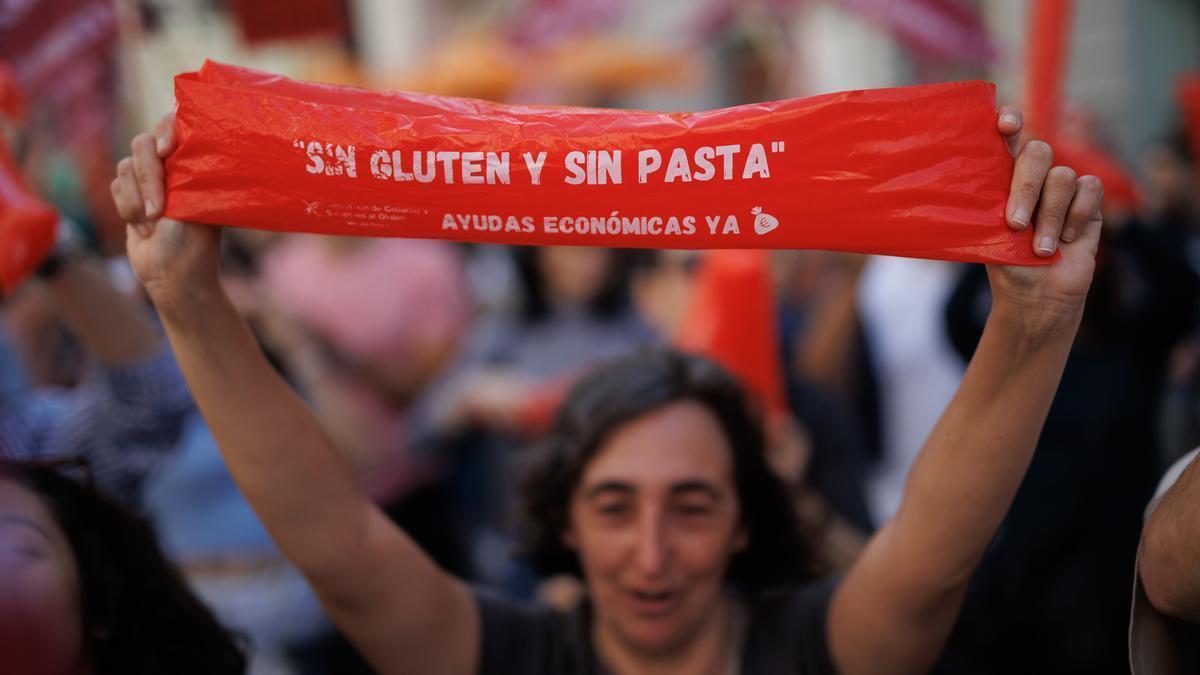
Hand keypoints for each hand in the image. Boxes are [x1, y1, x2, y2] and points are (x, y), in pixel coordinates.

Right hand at [111, 111, 221, 309]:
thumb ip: (187, 171)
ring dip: (137, 201)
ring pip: (125, 167)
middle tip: (160, 211)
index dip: (166, 129)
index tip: (167, 151)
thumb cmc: (195, 241)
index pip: (176, 123)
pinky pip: (115, 186)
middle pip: (142, 144)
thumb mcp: (197, 203)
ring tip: (155, 225)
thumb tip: (183, 140)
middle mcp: (172, 165)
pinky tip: (145, 230)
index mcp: (197, 162)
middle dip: (148, 178)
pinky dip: (127, 209)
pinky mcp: (130, 194)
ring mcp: (149, 179)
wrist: (173, 275)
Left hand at [987, 107, 1103, 341]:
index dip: (1009, 121)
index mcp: (1003, 175)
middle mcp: (1033, 175)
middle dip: (1026, 188)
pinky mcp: (1088, 200)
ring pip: (1063, 176)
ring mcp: (1062, 186)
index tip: (1005, 125)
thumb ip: (982, 205)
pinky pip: (1090, 189)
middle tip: (1015, 225)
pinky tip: (1066, 239)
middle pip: (1036, 152)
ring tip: (1041, 249)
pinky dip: (1077, 216)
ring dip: (1049, 217)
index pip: (1007, 135)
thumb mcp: (986, 234)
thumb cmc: (1007, 263)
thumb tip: (954, 187)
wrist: (1036, 294)